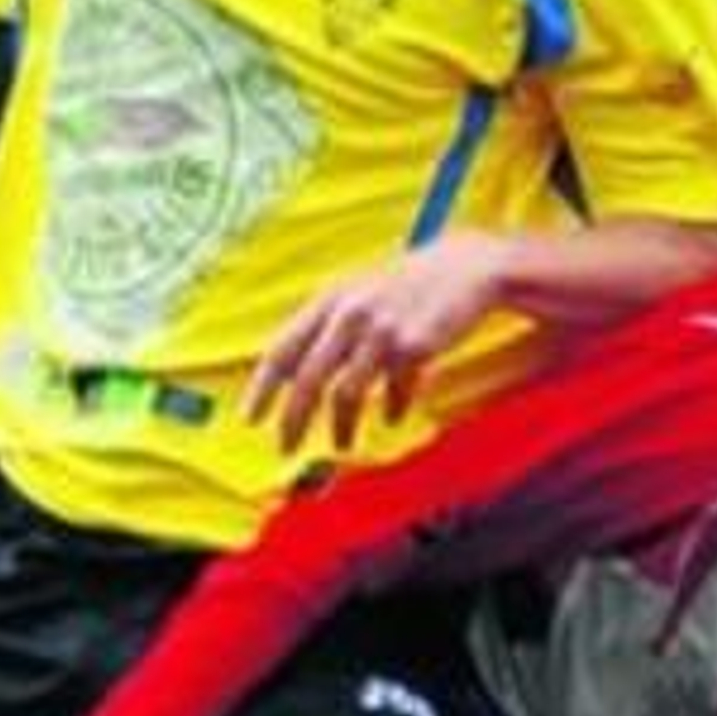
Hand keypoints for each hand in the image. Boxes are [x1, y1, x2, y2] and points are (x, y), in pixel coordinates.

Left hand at [245, 234, 508, 452]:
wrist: (466, 268)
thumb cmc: (407, 286)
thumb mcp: (358, 294)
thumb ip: (326, 329)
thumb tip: (291, 377)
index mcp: (329, 300)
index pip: (282, 348)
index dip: (262, 388)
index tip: (250, 418)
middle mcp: (350, 313)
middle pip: (308, 378)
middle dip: (293, 419)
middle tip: (285, 447)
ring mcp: (382, 330)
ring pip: (346, 393)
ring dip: (341, 427)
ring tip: (341, 444)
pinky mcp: (414, 347)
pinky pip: (393, 392)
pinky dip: (390, 409)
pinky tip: (391, 417)